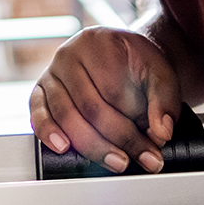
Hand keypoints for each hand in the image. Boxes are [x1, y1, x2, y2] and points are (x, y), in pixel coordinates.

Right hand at [32, 28, 179, 173]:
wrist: (122, 55)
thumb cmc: (138, 64)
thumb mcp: (160, 74)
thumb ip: (165, 100)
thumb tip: (162, 132)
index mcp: (97, 42)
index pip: (113, 90)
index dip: (134, 120)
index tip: (155, 144)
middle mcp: (68, 54)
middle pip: (90, 106)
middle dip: (118, 139)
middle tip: (141, 158)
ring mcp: (50, 73)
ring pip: (66, 115)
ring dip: (92, 146)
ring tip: (117, 162)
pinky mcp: (39, 91)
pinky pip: (38, 114)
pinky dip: (49, 133)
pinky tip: (64, 148)